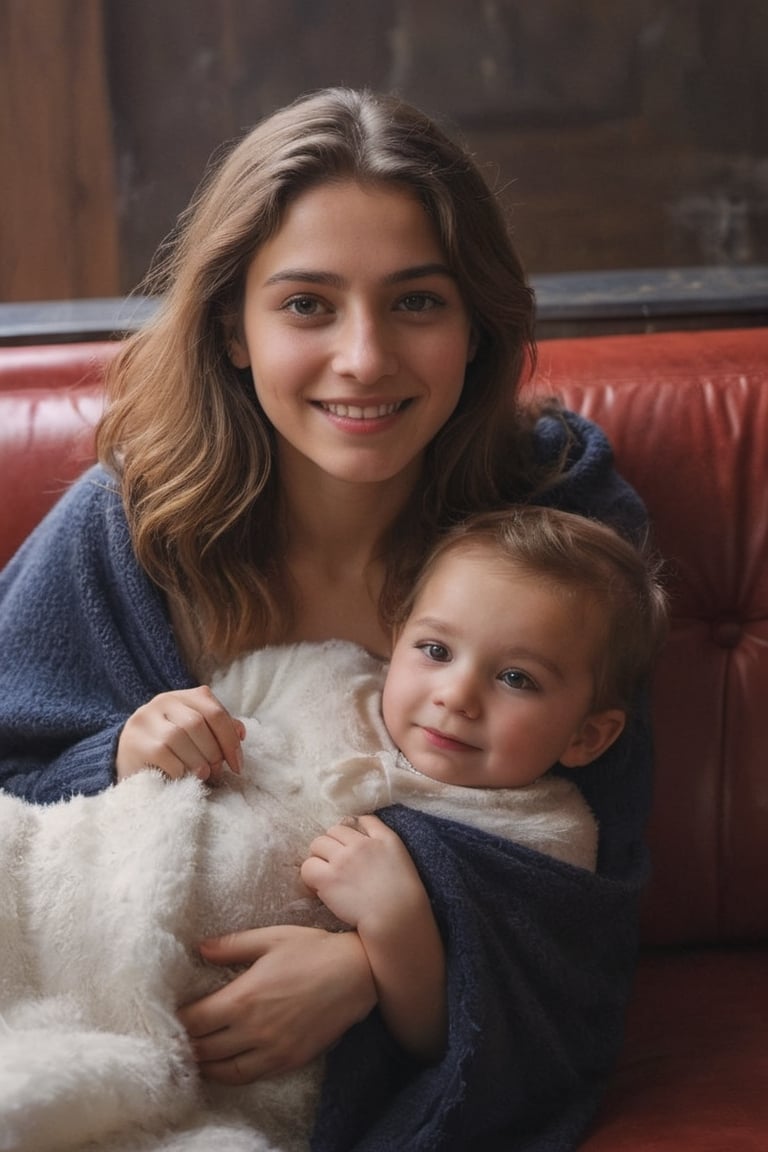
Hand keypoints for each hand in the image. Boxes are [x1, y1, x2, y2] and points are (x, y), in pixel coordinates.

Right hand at [116, 686, 244, 782]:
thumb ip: (217, 730)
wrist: (128, 759)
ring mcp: (145, 720)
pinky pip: (163, 754)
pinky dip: (179, 769)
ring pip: (179, 736)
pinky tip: (182, 777)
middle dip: (214, 751)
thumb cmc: (170, 749)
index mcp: (183, 697)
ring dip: (197, 761)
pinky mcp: (135, 741)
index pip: (214, 710)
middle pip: (197, 723)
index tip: (238, 764)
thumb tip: (241, 733)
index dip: (230, 739)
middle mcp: (162, 701)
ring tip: (202, 775)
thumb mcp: (195, 735)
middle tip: (218, 771)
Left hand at [177, 925, 376, 1083]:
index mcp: (244, 997)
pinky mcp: (288, 1061)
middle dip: (186, 1044)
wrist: (357, 974)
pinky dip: (229, 1076)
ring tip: (193, 1055)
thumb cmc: (313, 950)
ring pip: (223, 1070)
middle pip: (204, 1049)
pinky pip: (249, 1077)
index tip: (171, 1015)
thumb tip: (201, 949)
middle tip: (176, 1038)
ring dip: (204, 1064)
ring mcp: (272, 1050)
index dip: (178, 1021)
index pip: (195, 1020)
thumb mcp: (270, 938)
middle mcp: (253, 1029)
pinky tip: (223, 1066)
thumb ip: (232, 946)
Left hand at [300, 814, 424, 932]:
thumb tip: (361, 825)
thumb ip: (382, 837)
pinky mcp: (329, 879)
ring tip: (325, 873)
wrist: (396, 918)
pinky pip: (308, 867)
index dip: (351, 832)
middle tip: (334, 863)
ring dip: (319, 856)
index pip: (361, 819)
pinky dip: (310, 875)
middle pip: (334, 830)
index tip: (349, 846)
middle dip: (332, 844)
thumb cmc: (403, 895)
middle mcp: (361, 845)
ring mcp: (343, 860)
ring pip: (318, 844)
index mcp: (383, 838)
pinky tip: (318, 886)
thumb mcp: (400, 856)